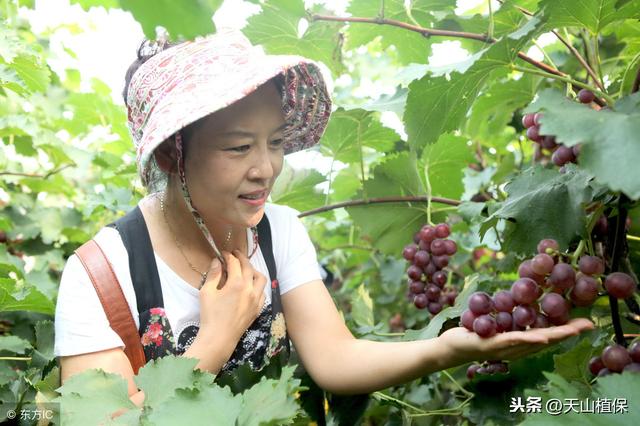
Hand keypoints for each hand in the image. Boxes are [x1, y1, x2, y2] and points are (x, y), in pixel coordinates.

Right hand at [197, 250, 266, 341]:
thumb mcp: (207, 292)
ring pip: (261, 279)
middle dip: (242, 258)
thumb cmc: (210, 315)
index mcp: (237, 283)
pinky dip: (257, 286)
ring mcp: (256, 300)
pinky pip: (262, 293)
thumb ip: (213, 275)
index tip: (224, 253)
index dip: (229, 256)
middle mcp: (250, 289)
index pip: (234, 263)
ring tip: (245, 269)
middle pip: (249, 267)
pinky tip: (250, 287)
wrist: (219, 338)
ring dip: (253, 271)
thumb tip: (217, 262)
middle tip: (235, 254)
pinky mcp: (258, 309)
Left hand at [438, 318, 593, 363]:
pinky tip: (539, 336)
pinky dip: (527, 338)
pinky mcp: (492, 346)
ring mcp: (506, 349)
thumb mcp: (495, 322)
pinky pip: (512, 341)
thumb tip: (519, 297)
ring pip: (534, 341)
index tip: (586, 322)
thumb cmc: (473, 333)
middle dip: (568, 332)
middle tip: (588, 324)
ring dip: (554, 335)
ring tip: (573, 329)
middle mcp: (516, 349)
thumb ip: (509, 314)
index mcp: (519, 343)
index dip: (567, 330)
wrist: (451, 347)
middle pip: (547, 340)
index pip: (547, 335)